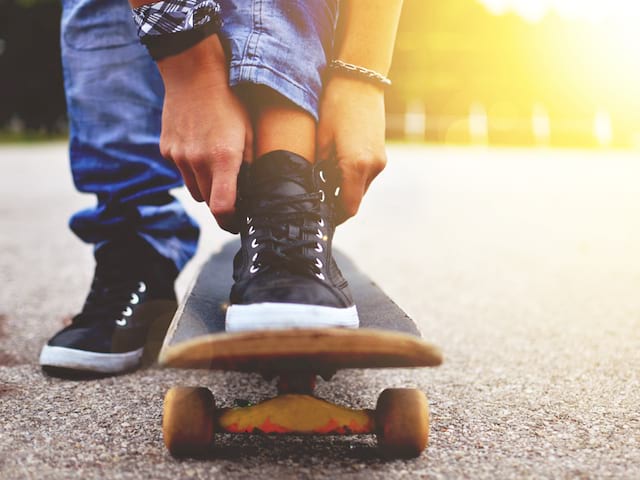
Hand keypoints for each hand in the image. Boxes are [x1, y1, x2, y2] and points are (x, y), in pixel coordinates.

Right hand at [157, 38, 252, 231]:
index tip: (237, 223)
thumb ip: (249, 164)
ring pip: (194, 190)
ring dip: (206, 187)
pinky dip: (192, 170)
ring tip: (215, 167)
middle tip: (233, 194)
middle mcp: (197, 161)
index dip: (230, 222)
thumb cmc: (228, 103)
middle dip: (221, 202)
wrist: (192, 75)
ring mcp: (178, 157)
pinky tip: (199, 149)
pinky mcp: (167, 150)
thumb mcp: (249, 133)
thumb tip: (251, 190)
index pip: (222, 208)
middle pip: (208, 201)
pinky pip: (181, 172)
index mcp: (223, 159)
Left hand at [317, 75, 386, 222]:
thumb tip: (314, 193)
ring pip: (360, 188)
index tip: (319, 216)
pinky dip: (352, 177)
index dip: (333, 216)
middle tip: (316, 198)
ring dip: (344, 189)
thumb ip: (320, 172)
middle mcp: (373, 167)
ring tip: (324, 179)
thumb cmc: (335, 107)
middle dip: (336, 202)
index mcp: (356, 166)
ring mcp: (380, 161)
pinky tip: (336, 166)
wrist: (360, 81)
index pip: (348, 208)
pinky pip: (366, 175)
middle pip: (354, 200)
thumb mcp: (320, 142)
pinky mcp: (381, 154)